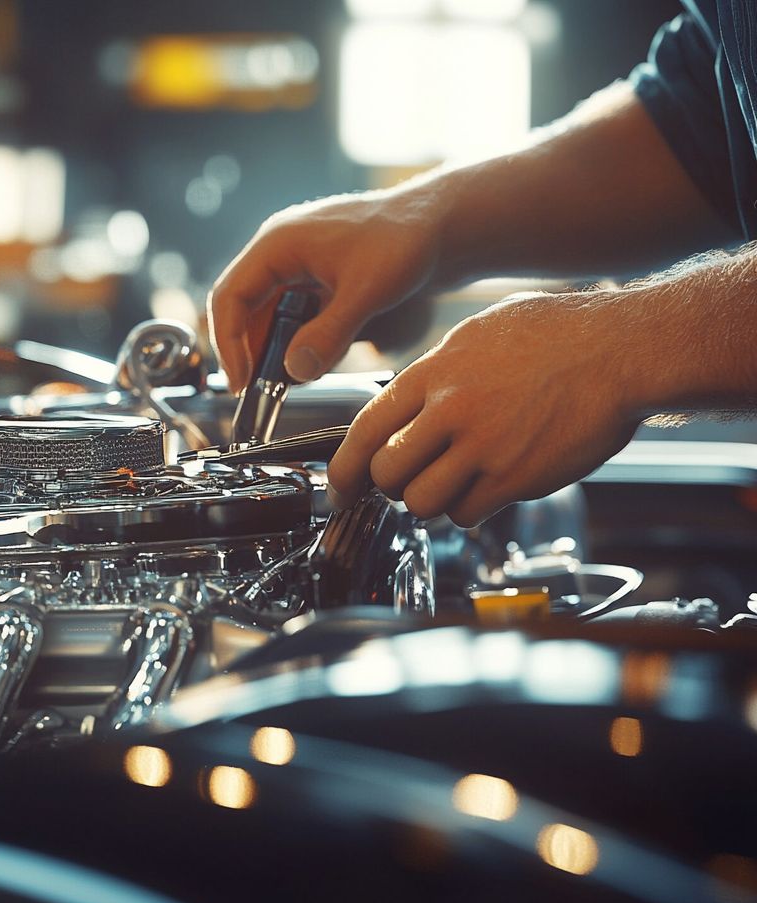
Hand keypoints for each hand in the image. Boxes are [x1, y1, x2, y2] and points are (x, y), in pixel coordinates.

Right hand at [207, 188, 445, 394]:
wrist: (444, 223)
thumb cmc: (406, 240)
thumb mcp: (367, 292)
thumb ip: (329, 334)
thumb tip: (294, 372)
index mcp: (277, 244)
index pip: (230, 298)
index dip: (229, 344)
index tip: (242, 383)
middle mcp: (280, 251)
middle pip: (242, 308)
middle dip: (249, 351)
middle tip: (259, 392)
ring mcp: (297, 263)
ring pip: (267, 314)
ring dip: (272, 349)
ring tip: (286, 383)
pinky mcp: (316, 277)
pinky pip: (291, 313)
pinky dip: (294, 340)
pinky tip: (310, 362)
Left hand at [327, 291, 641, 526]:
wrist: (619, 349)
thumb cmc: (557, 334)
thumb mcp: (477, 334)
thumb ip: (436, 371)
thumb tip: (405, 401)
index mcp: (433, 373)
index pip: (363, 429)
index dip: (342, 468)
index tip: (339, 488)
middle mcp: (450, 410)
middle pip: (386, 473)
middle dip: (390, 485)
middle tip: (407, 481)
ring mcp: (482, 447)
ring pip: (421, 502)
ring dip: (428, 502)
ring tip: (450, 483)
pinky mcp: (514, 477)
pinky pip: (466, 514)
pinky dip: (467, 511)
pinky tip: (483, 488)